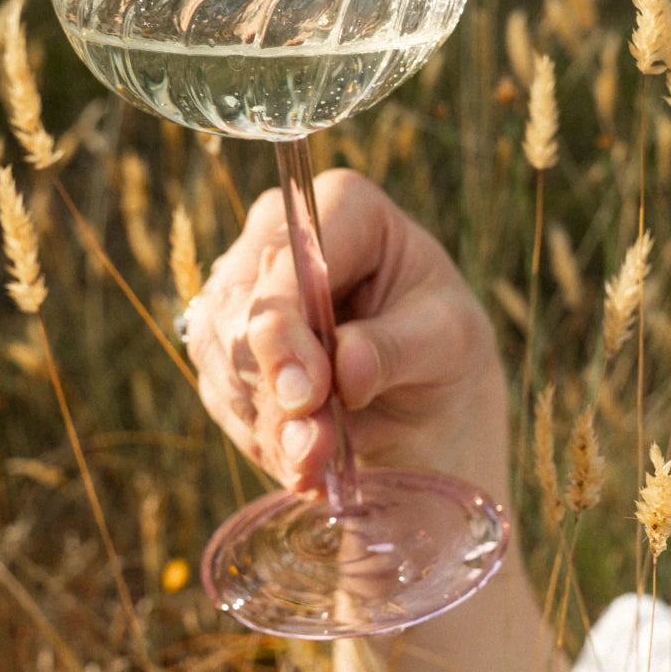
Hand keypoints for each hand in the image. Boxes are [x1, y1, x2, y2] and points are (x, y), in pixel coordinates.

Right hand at [183, 169, 508, 503]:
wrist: (424, 400)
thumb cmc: (445, 347)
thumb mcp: (450, 340)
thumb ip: (398, 348)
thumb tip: (348, 367)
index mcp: (344, 207)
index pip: (288, 256)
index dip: (285, 325)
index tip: (307, 393)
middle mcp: (278, 237)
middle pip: (238, 306)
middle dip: (273, 385)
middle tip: (311, 448)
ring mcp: (243, 293)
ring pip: (220, 355)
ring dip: (268, 422)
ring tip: (316, 464)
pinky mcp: (224, 349)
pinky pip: (222, 394)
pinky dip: (262, 438)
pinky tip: (303, 462)